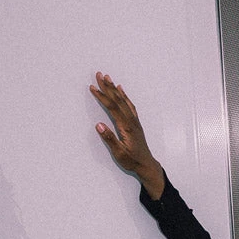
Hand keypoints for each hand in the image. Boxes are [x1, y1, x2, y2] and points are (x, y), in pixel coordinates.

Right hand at [89, 71, 163, 198]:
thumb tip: (98, 125)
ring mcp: (134, 121)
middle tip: (99, 74)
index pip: (112, 107)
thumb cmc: (132, 160)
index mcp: (126, 127)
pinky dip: (124, 95)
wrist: (147, 164)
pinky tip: (121, 90)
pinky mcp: (135, 123)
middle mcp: (131, 121)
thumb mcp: (119, 153)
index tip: (92, 88)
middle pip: (118, 99)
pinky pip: (129, 105)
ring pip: (124, 100)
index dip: (102, 96)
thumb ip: (109, 139)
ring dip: (115, 88)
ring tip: (108, 78)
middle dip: (107, 86)